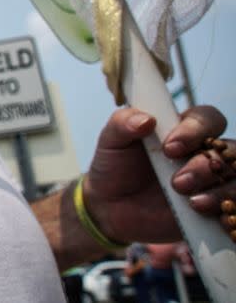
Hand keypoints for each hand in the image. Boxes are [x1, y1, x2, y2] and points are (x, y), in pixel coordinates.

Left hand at [83, 106, 229, 243]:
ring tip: (192, 202)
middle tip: (178, 182)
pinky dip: (229, 212)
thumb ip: (123, 123)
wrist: (109, 207)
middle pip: (230, 150)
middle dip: (205, 166)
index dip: (196, 129)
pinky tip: (205, 215)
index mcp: (184, 131)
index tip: (170, 147)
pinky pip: (235, 210)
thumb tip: (146, 119)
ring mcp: (213, 183)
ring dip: (221, 190)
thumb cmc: (114, 166)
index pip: (208, 119)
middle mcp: (205, 154)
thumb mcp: (111, 141)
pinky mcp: (214, 211)